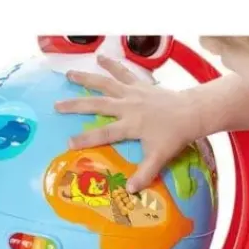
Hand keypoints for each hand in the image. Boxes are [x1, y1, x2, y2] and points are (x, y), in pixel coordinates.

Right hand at [55, 54, 199, 192]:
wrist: (191, 112)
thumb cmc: (174, 136)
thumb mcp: (160, 157)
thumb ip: (145, 173)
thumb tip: (130, 190)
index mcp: (131, 125)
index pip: (104, 133)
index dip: (86, 138)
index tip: (68, 143)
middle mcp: (128, 106)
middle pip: (98, 104)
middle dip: (76, 105)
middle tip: (57, 106)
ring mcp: (132, 93)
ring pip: (106, 83)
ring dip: (87, 78)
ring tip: (69, 75)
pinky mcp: (140, 84)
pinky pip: (123, 72)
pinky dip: (112, 64)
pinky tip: (100, 58)